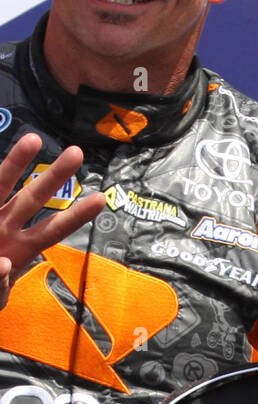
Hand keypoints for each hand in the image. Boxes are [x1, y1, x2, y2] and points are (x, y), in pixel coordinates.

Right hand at [0, 133, 105, 308]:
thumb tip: (3, 264)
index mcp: (22, 247)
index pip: (54, 229)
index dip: (77, 216)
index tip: (100, 199)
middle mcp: (5, 226)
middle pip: (33, 197)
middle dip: (54, 176)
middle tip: (77, 152)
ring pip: (1, 185)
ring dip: (16, 161)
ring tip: (33, 138)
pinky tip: (11, 206)